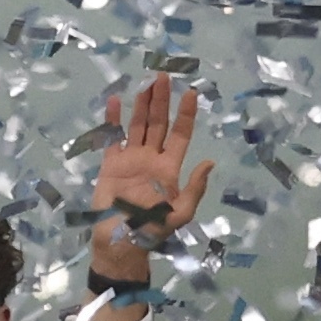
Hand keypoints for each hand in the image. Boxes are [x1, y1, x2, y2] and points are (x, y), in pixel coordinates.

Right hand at [88, 75, 212, 276]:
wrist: (120, 243)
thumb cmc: (152, 231)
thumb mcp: (180, 213)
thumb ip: (194, 188)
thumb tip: (210, 162)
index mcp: (170, 168)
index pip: (180, 134)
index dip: (186, 114)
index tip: (191, 93)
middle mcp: (152, 159)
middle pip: (159, 124)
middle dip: (162, 101)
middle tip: (163, 77)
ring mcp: (131, 160)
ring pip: (138, 126)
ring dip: (141, 105)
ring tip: (145, 83)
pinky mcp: (111, 165)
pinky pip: (113, 138)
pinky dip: (114, 120)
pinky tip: (116, 101)